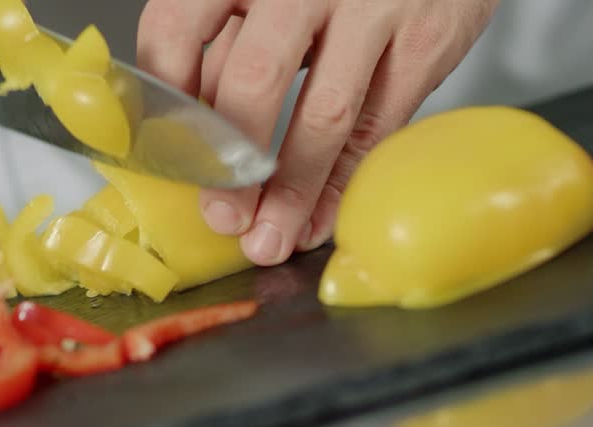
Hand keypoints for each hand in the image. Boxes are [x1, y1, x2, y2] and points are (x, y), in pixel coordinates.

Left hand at [137, 0, 498, 264]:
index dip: (168, 102)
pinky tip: (319, 218)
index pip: (177, 28)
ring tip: (270, 238)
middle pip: (252, 79)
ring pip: (323, 116)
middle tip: (223, 217)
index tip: (170, 160)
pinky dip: (343, 184)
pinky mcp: (424, 41)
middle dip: (234, 165)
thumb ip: (228, 47)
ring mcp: (370, 7)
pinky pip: (376, 128)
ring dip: (293, 192)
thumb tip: (191, 138)